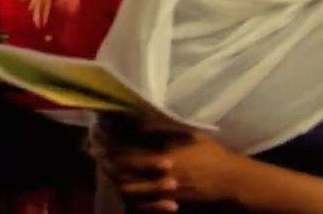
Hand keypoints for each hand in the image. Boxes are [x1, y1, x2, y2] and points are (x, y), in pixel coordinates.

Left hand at [92, 125, 238, 210]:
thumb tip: (139, 122)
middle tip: (93, 147)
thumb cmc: (211, 153)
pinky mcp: (167, 201)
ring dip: (113, 175)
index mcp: (165, 150)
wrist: (230, 181)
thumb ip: (164, 128)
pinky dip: (128, 193)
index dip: (113, 137)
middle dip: (107, 156)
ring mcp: (162, 188)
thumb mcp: (189, 134)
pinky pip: (140, 201)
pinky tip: (120, 186)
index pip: (130, 144)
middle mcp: (159, 169)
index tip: (102, 128)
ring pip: (128, 185)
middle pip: (124, 165)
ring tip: (102, 166)